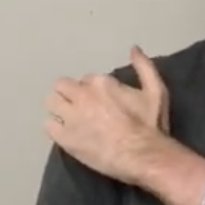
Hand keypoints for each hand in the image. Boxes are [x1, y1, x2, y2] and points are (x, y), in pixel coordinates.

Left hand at [44, 46, 169, 182]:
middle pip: (61, 85)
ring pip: (51, 102)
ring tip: (69, 119)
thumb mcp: (156, 91)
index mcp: (101, 83)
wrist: (144, 156)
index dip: (92, 90)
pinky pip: (48, 126)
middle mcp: (82, 96)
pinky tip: (66, 134)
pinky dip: (55, 128)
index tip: (99, 101)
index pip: (86, 79)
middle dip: (68, 94)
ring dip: (59, 108)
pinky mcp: (65, 138)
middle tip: (79, 107)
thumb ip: (144, 67)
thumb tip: (134, 48)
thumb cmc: (150, 126)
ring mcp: (71, 117)